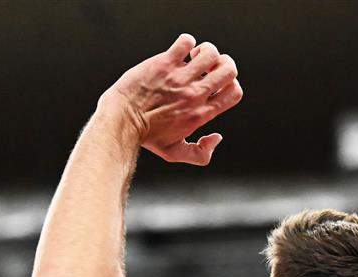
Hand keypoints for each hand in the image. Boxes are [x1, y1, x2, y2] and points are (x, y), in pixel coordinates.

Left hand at [103, 33, 242, 165]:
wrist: (122, 121)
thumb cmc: (147, 137)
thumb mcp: (175, 153)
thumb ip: (201, 153)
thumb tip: (217, 137)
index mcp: (201, 113)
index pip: (234, 92)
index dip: (231, 84)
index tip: (216, 84)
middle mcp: (195, 94)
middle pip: (229, 70)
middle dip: (224, 64)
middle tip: (207, 67)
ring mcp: (180, 78)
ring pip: (211, 53)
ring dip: (206, 51)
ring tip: (193, 57)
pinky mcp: (164, 64)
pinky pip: (185, 42)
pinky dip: (186, 42)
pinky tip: (179, 51)